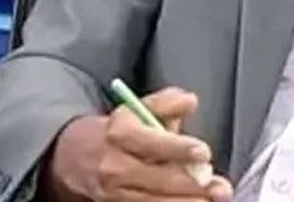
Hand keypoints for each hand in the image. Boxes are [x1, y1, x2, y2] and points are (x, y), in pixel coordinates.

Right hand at [44, 87, 232, 201]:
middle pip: (158, 178)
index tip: (204, 152)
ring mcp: (115, 192)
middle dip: (193, 184)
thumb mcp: (135, 109)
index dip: (179, 148)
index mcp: (119, 134)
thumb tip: (190, 101)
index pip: (151, 142)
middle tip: (219, 186)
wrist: (74, 158)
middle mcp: (114, 166)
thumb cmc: (117, 133)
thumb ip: (166, 102)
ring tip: (213, 199)